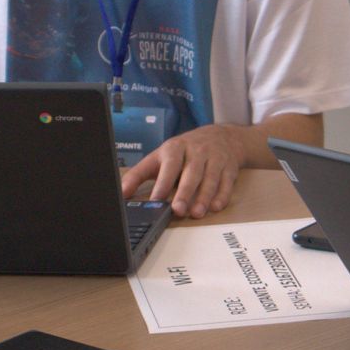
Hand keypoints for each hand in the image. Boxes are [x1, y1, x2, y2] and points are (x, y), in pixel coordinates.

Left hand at [120, 124, 247, 218]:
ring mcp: (214, 158)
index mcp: (175, 148)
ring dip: (204, 197)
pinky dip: (222, 195)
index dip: (162, 184)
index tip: (155, 201)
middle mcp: (196, 152)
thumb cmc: (185, 151)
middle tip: (178, 210)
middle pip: (190, 173)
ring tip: (196, 213)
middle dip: (184, 192)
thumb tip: (121, 193)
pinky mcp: (229, 167)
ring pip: (209, 179)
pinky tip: (216, 206)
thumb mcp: (160, 157)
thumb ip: (139, 175)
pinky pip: (227, 182)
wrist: (221, 136)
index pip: (168, 166)